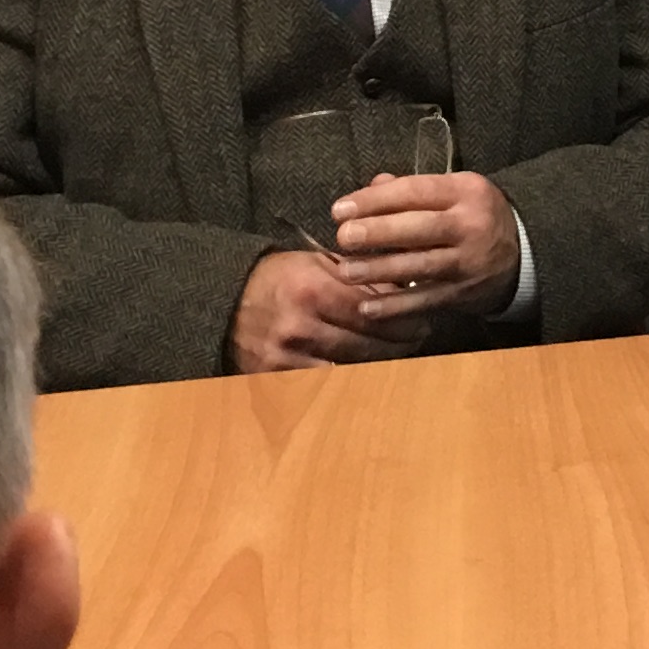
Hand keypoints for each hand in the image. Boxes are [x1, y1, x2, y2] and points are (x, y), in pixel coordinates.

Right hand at [229, 246, 421, 372]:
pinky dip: (348, 379)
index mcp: (312, 289)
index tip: (422, 323)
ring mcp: (286, 356)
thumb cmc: (281, 277)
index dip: (403, 321)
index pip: (372, 312)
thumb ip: (359, 277)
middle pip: (365, 344)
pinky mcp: (274, 377)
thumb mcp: (318, 263)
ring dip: (378, 365)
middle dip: (398, 344)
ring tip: (398, 356)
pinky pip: (323, 385)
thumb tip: (405, 291)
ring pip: (349, 369)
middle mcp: (300, 325)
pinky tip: (366, 372)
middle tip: (417, 340)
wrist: (225, 300)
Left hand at [327, 169, 524, 314]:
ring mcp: (468, 261)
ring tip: (346, 271)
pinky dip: (395, 306)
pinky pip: (425, 300)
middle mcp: (470, 224)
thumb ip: (412, 189)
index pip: (415, 192)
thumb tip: (371, 187)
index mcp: (466, 191)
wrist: (522, 253)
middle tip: (343, 237)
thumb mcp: (454, 192)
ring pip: (420, 266)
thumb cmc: (475, 216)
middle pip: (419, 228)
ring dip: (380, 270)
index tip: (340, 209)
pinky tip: (367, 307)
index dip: (375, 201)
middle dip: (377, 233)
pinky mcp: (463, 293)